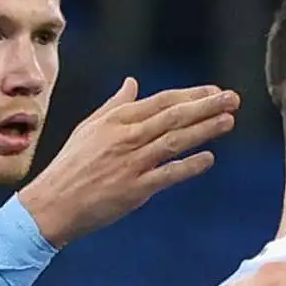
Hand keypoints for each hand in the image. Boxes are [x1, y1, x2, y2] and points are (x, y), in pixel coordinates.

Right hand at [17, 78, 238, 247]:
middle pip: (174, 117)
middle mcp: (125, 138)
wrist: (52, 203)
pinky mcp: (134, 189)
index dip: (191, 95)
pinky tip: (208, 158)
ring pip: (175, 141)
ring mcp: (131, 163)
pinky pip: (167, 174)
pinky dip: (189, 166)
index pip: (162, 102)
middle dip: (206, 106)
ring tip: (229, 121)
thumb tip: (132, 83)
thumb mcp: (88, 128)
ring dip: (204, 130)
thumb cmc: (70, 165)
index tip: (214, 90)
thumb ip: (115, 105)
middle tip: (233, 98)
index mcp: (115, 121)